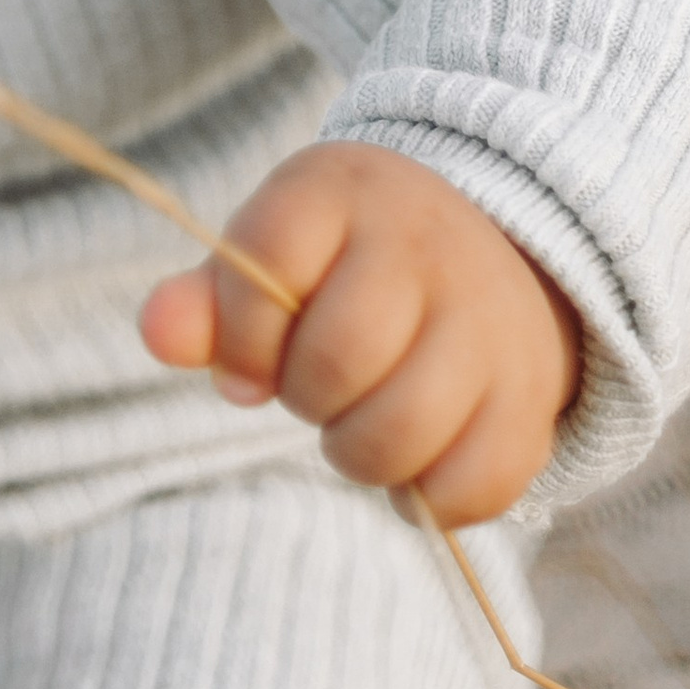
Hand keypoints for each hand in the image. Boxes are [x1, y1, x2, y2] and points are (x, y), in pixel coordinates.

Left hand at [139, 139, 583, 525]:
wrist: (489, 250)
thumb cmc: (343, 267)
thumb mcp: (273, 256)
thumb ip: (207, 300)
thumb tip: (156, 334)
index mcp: (342, 192)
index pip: (268, 267)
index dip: (246, 337)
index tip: (256, 355)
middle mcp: (425, 244)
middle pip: (338, 361)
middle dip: (305, 397)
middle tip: (317, 387)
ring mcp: (489, 318)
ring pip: (402, 433)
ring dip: (358, 454)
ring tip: (359, 421)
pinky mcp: (532, 394)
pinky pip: (472, 485)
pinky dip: (430, 496)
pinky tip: (417, 457)